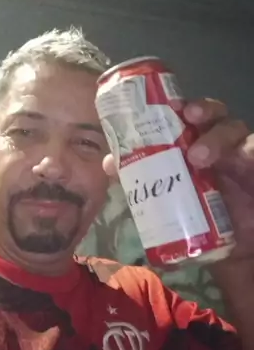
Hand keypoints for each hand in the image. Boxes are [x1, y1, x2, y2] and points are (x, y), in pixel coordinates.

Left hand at [104, 98, 253, 262]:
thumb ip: (141, 176)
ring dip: (217, 137)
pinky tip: (246, 159)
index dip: (183, 104)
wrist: (218, 245)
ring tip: (199, 157)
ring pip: (235, 129)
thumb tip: (108, 163)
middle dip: (203, 109)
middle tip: (188, 115)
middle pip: (216, 114)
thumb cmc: (191, 213)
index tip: (170, 104)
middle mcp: (220, 144)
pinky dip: (251, 152)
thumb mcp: (166, 195)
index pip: (192, 114)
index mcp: (196, 142)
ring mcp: (240, 156)